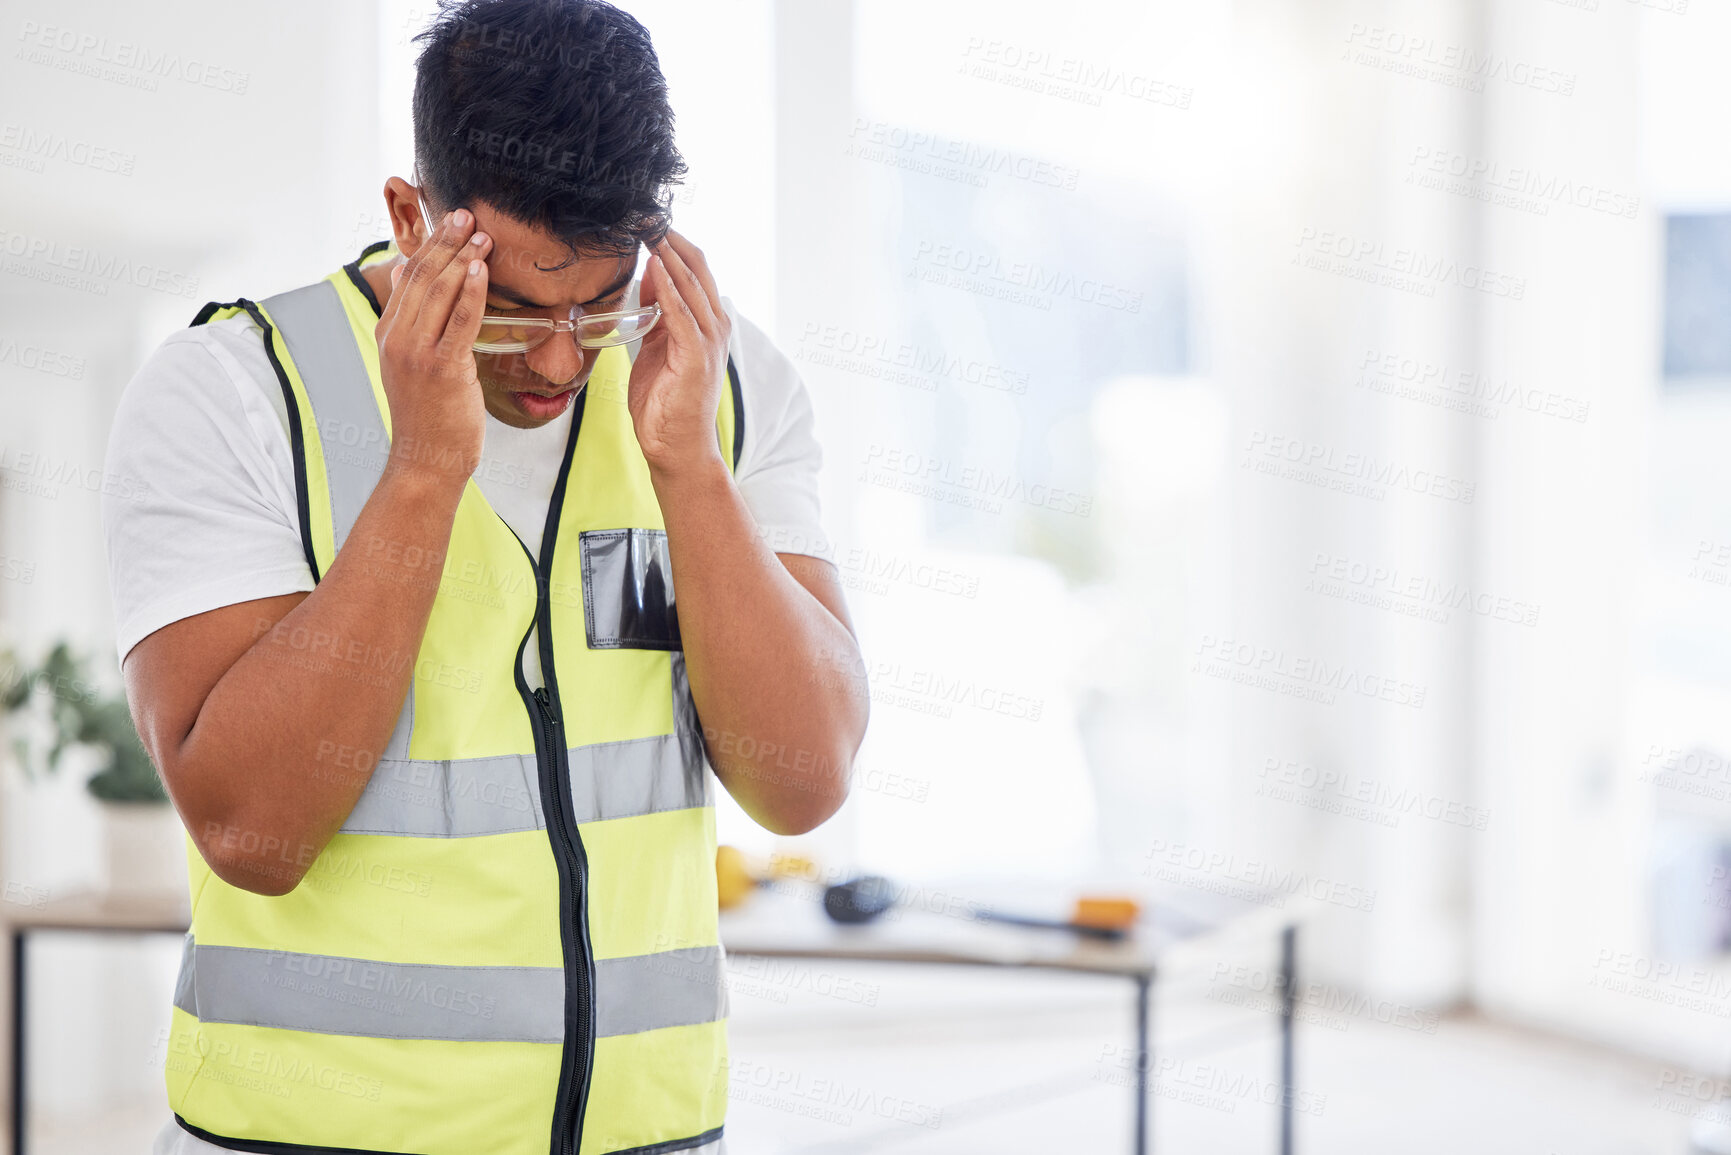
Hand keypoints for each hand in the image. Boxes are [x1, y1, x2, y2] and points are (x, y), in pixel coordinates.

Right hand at [374, 208, 492, 485]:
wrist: (427, 458)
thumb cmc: (428, 413)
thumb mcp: (408, 359)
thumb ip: (409, 317)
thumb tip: (406, 272)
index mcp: (389, 333)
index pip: (408, 278)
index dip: (430, 246)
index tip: (451, 222)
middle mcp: (398, 338)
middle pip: (422, 277)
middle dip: (446, 242)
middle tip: (467, 214)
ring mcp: (417, 353)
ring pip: (439, 293)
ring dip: (462, 259)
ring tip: (482, 235)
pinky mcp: (442, 368)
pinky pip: (459, 321)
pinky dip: (471, 291)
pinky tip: (482, 269)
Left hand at [628, 228, 730, 475]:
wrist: (675, 448)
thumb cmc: (665, 404)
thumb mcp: (656, 347)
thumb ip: (656, 313)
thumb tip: (650, 276)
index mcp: (707, 324)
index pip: (696, 270)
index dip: (673, 242)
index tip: (649, 219)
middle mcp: (715, 328)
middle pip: (699, 269)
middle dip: (672, 239)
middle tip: (647, 212)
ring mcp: (709, 342)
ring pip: (693, 286)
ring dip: (671, 255)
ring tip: (650, 228)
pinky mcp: (695, 358)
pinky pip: (681, 315)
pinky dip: (670, 289)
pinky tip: (657, 267)